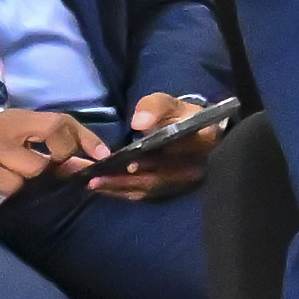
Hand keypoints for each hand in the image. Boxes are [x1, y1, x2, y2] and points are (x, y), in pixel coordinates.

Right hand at [0, 108, 99, 209]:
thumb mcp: (13, 148)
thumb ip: (47, 154)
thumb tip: (85, 167)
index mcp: (18, 119)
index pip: (62, 120)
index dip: (86, 138)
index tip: (102, 157)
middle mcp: (6, 127)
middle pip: (53, 131)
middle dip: (64, 154)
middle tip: (59, 169)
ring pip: (34, 167)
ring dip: (33, 182)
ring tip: (16, 183)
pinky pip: (11, 185)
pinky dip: (13, 192)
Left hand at [90, 90, 223, 198]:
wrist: (194, 133)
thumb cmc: (178, 115)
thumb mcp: (168, 103)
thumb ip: (155, 108)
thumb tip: (139, 123)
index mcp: (203, 140)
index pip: (179, 151)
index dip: (156, 159)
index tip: (131, 164)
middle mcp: (197, 165)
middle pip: (161, 175)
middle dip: (127, 179)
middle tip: (98, 178)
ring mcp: (186, 181)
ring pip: (152, 187)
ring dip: (122, 188)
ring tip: (95, 184)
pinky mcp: (174, 190)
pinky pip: (148, 194)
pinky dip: (125, 192)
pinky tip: (106, 189)